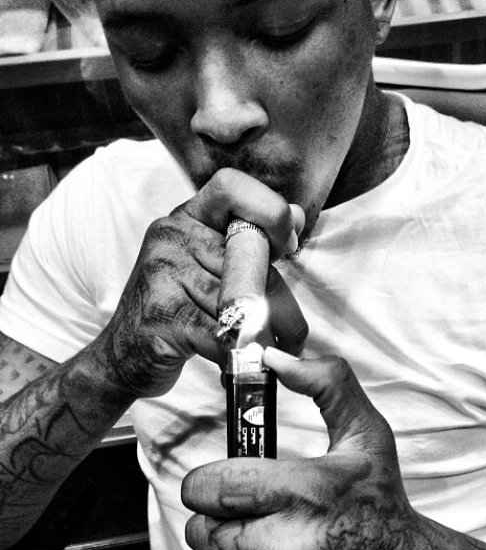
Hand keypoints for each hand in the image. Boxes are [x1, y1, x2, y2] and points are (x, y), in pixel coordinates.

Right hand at [90, 168, 306, 398]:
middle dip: (281, 305)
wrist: (123, 357)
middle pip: (251, 258)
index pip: (233, 187)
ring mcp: (162, 272)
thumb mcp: (210, 269)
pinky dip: (240, 354)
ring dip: (266, 336)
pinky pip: (223, 333)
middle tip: (292, 336)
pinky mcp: (162, 314)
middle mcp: (171, 235)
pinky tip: (239, 362)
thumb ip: (251, 246)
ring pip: (243, 300)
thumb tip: (298, 216)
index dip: (270, 211)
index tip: (285, 246)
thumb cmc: (178, 311)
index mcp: (187, 218)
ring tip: (270, 353)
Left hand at [182, 348, 422, 549]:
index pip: (218, 486)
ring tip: (248, 531)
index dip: (205, 480)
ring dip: (217, 546)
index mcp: (306, 492)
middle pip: (203, 528)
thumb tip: (276, 359)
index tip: (217, 478)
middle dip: (210, 512)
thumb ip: (325, 384)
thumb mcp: (365, 432)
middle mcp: (289, 546)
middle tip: (234, 503)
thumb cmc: (380, 500)